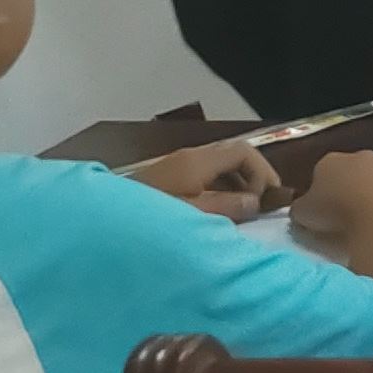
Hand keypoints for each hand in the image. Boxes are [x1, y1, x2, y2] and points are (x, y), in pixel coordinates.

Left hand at [127, 139, 281, 220]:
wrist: (105, 219)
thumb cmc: (151, 216)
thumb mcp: (194, 214)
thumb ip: (228, 207)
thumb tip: (256, 201)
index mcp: (199, 162)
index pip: (244, 152)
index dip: (263, 172)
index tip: (267, 199)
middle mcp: (190, 157)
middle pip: (234, 155)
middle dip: (254, 177)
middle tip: (262, 203)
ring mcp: (178, 164)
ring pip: (220, 164)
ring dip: (238, 182)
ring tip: (243, 209)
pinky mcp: (169, 175)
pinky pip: (205, 173)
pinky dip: (221, 185)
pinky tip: (219, 207)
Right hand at [291, 149, 372, 246]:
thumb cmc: (335, 213)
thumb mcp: (303, 213)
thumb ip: (302, 206)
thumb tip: (304, 207)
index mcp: (330, 161)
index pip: (325, 173)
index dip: (328, 191)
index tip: (331, 209)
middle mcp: (361, 155)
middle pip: (356, 170)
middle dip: (356, 186)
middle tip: (356, 212)